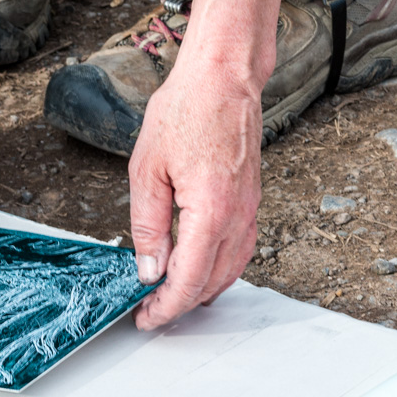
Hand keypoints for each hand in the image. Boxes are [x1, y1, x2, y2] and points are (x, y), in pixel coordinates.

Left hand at [128, 0, 303, 330]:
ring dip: (202, 290)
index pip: (188, 279)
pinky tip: (198, 268)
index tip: (144, 319)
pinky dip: (220, 269)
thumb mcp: (147, 170)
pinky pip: (240, 249)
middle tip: (150, 312)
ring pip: (231, 270)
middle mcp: (238, 216)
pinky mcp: (251, 200)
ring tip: (170, 298)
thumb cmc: (186, 111)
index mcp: (211, 211)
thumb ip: (148, 226)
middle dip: (180, 305)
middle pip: (212, 282)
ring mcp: (249, 209)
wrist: (224, 77)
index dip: (165, 307)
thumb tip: (148, 270)